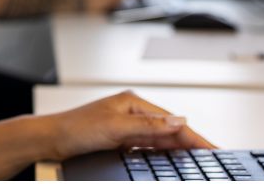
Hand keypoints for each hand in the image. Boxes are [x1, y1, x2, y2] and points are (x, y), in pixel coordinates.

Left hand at [38, 90, 215, 161]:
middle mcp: (131, 112)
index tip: (212, 148)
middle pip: (168, 130)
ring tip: (198, 160)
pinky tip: (170, 161)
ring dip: (177, 149)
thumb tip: (177, 123)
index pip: (171, 121)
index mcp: (132, 103)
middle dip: (190, 143)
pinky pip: (146, 148)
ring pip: (159, 140)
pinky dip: (160, 154)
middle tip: (212, 156)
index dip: (194, 136)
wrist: (51, 140)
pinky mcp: (119, 140)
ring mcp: (125, 126)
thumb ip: (148, 127)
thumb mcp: (116, 128)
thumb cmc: (75, 128)